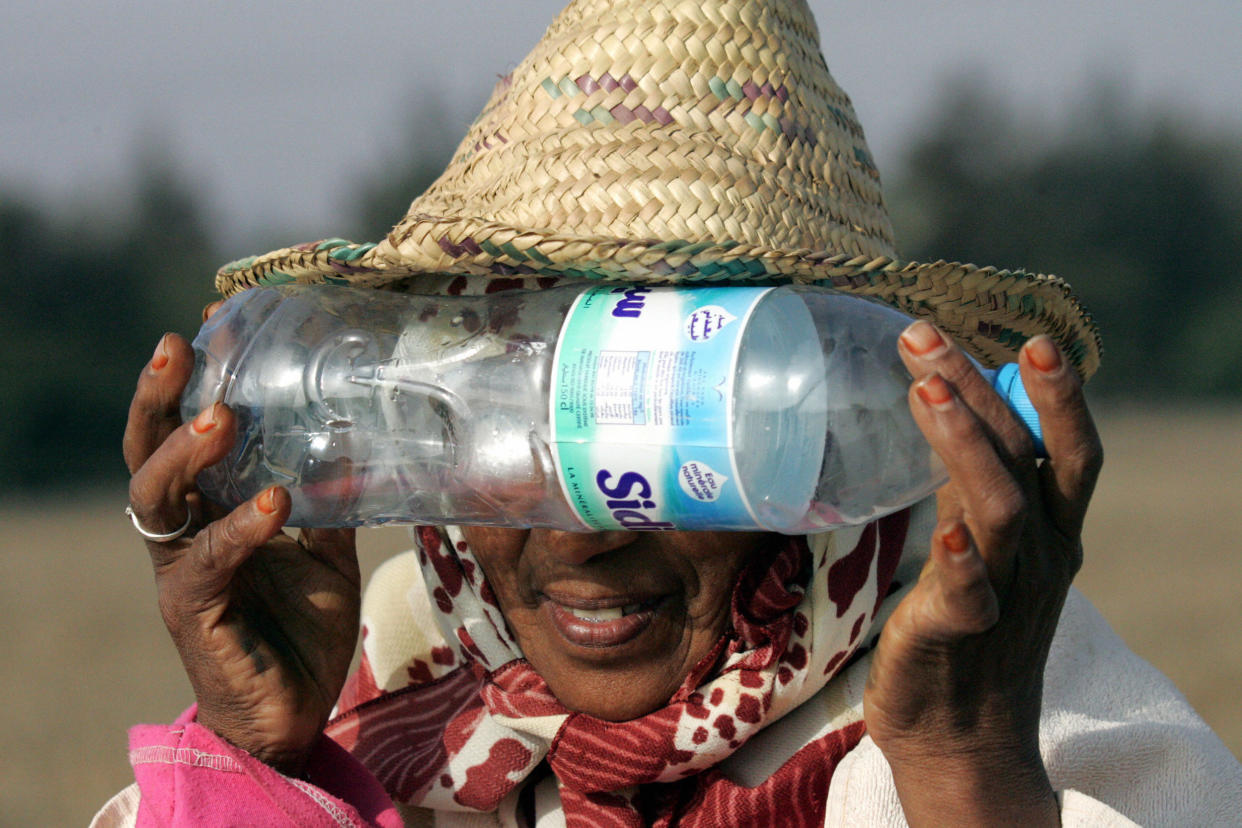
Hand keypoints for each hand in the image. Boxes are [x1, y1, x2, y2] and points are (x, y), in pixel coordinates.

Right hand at [123, 324, 360, 775]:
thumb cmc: (301, 631)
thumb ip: (332, 504)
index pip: (183, 436)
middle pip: (147, 453)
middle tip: (177, 347)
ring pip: (155, 501)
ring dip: (185, 456)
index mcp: (208, 512)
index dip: (187, 384)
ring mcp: (182, 572)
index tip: (207, 324)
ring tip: (221, 418)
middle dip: (157, 399)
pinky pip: (206, 562)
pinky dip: (239, 528)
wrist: (295, 715)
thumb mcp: (328, 555)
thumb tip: (359, 442)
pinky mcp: (194, 613)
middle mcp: (183, 534)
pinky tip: (272, 502)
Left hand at [863, 322, 1101, 825]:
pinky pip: (969, 594)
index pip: (1067, 450)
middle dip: (978, 392)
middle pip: (1024, 459)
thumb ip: (976, 484)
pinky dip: (961, 559)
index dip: (1057, 395)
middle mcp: (1039, 555)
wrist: (961, 736)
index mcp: (1049, 530)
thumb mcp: (985, 544)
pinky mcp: (958, 633)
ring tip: (925, 391)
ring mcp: (1004, 594)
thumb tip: (954, 408)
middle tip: (925, 337)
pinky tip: (945, 528)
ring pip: (998, 509)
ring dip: (965, 446)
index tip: (1031, 337)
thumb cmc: (969, 625)